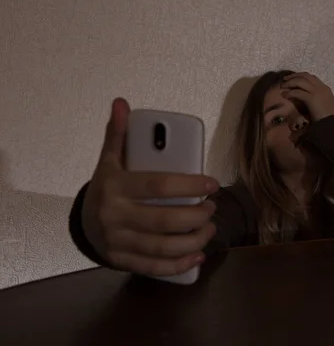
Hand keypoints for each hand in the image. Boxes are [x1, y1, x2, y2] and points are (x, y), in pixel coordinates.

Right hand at [81, 98, 219, 276]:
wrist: (84, 222)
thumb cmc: (107, 187)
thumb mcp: (109, 160)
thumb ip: (118, 134)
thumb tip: (121, 103)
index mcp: (115, 187)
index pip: (158, 185)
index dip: (189, 185)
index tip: (212, 183)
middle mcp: (114, 216)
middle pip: (165, 221)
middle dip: (196, 216)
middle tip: (212, 208)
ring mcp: (117, 242)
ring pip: (163, 247)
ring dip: (194, 240)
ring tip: (210, 229)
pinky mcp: (122, 260)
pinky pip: (154, 267)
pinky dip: (179, 265)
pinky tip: (198, 256)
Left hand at [281, 72, 333, 121]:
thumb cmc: (331, 118)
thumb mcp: (326, 106)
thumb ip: (319, 102)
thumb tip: (311, 104)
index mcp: (325, 89)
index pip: (312, 78)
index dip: (302, 76)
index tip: (294, 79)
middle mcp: (321, 88)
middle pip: (305, 76)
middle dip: (294, 76)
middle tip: (285, 79)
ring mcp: (316, 92)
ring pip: (300, 81)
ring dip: (290, 82)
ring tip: (283, 86)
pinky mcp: (311, 99)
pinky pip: (298, 92)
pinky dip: (290, 92)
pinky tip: (285, 95)